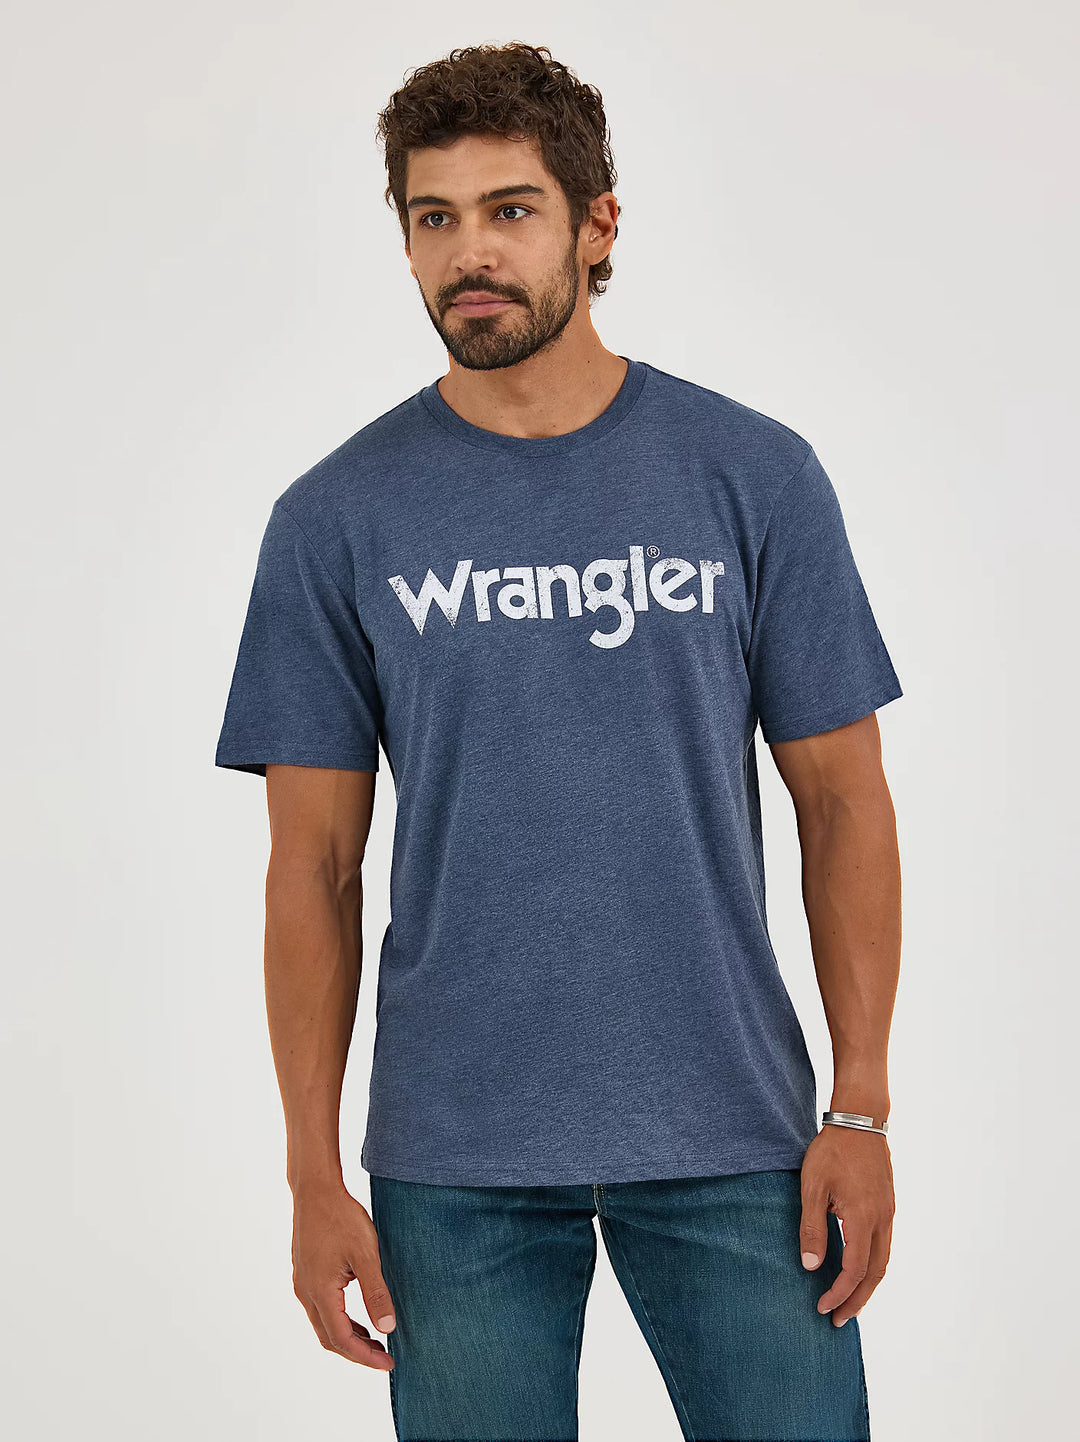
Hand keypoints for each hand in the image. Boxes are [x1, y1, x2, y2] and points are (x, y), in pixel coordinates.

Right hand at [291, 1184, 396, 1368]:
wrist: (316, 1190)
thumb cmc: (341, 1217)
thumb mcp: (366, 1255)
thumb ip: (376, 1293)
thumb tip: (387, 1328)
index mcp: (319, 1292)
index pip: (341, 1339)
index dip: (365, 1357)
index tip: (389, 1363)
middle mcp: (305, 1292)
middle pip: (329, 1338)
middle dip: (357, 1352)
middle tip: (384, 1357)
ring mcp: (302, 1283)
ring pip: (323, 1324)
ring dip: (348, 1336)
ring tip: (375, 1341)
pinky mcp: (305, 1273)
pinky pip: (321, 1308)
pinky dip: (340, 1320)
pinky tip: (358, 1316)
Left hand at [798, 1124, 894, 1325]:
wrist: (860, 1120)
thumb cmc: (832, 1150)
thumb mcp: (813, 1186)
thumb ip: (812, 1227)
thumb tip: (811, 1266)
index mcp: (863, 1217)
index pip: (855, 1270)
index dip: (839, 1293)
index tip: (822, 1307)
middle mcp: (882, 1220)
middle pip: (875, 1274)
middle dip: (857, 1300)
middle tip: (838, 1320)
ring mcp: (888, 1213)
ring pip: (883, 1261)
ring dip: (866, 1286)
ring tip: (848, 1302)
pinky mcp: (888, 1205)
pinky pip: (884, 1245)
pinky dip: (872, 1265)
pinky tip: (857, 1269)